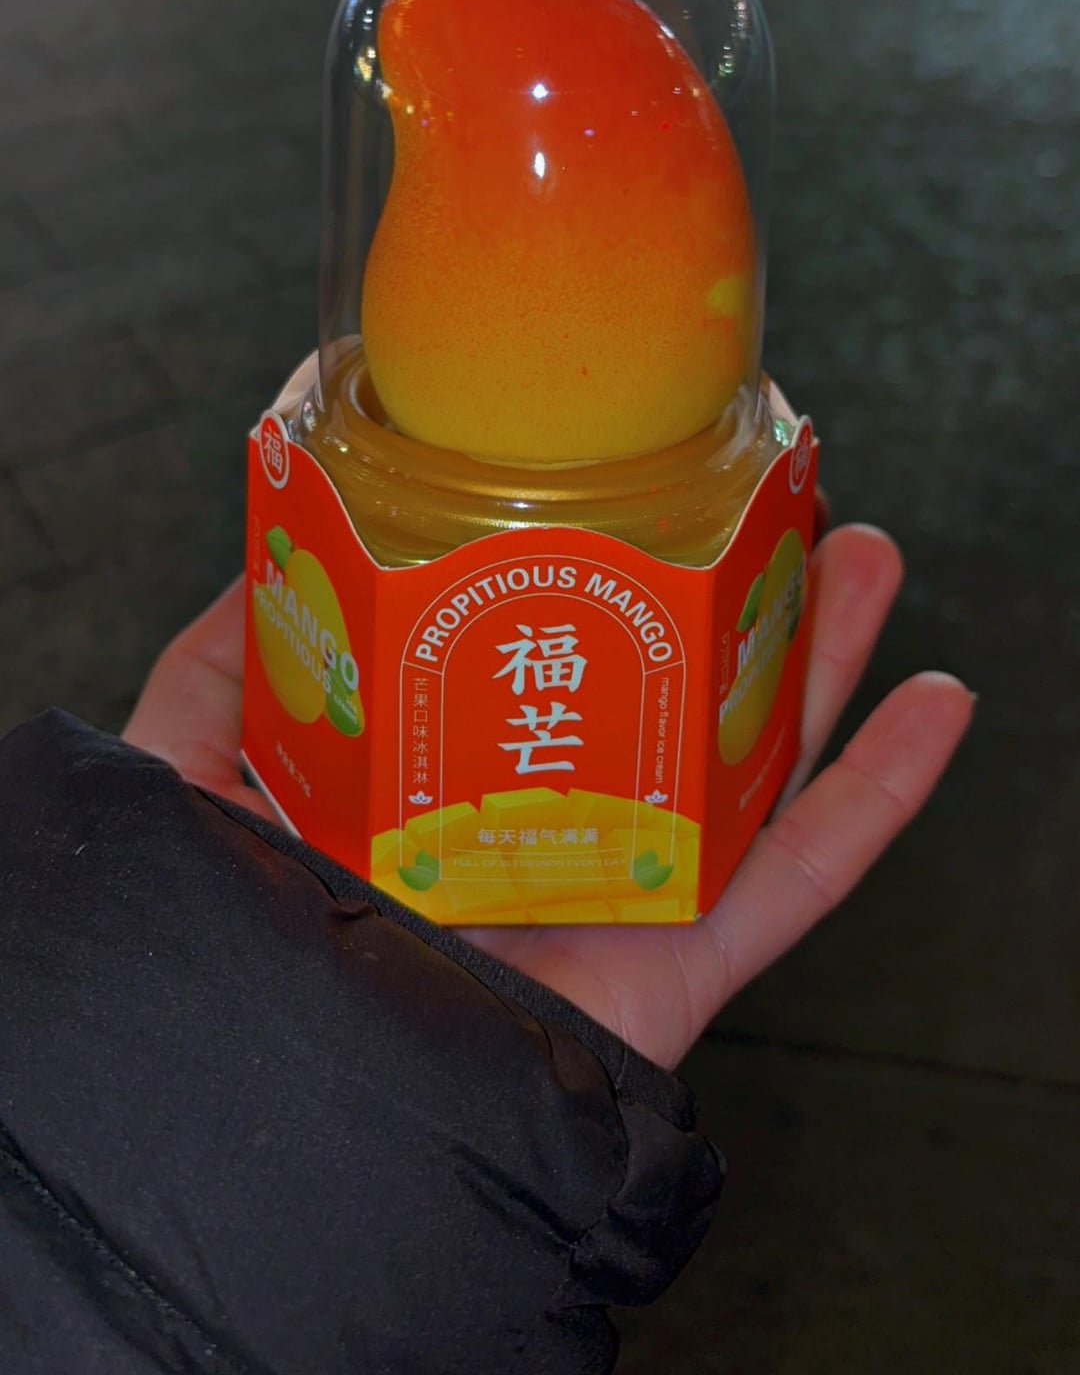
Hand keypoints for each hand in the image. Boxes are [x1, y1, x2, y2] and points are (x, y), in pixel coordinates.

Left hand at [125, 525, 971, 1069]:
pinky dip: (878, 795)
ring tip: (861, 556)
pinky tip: (933, 706)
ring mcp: (623, 893)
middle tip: (783, 501)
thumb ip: (221, 674)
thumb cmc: (231, 951)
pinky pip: (798, 875)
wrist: (295, 1111)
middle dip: (732, 596)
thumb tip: (271, 556)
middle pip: (666, 693)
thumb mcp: (198, 777)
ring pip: (749, 761)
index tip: (644, 490)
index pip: (545, 660)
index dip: (604, 576)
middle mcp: (548, 827)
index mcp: (450, 780)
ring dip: (821, 659)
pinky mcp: (681, 967)